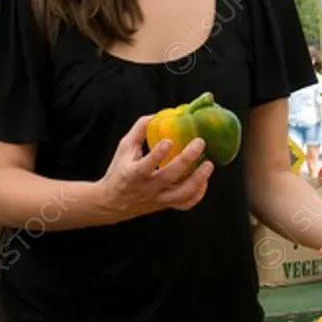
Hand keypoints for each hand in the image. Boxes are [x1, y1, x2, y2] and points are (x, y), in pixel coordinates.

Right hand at [99, 114, 213, 221]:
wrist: (112, 203)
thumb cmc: (119, 172)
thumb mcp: (124, 148)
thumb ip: (139, 131)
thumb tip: (157, 115)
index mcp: (132, 174)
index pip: (144, 166)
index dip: (157, 154)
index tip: (169, 141)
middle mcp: (146, 188)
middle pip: (168, 177)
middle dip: (186, 160)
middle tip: (200, 143)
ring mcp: (157, 199)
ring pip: (181, 194)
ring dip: (198, 180)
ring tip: (208, 165)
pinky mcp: (165, 205)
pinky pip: (185, 204)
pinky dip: (197, 194)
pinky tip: (203, 181)